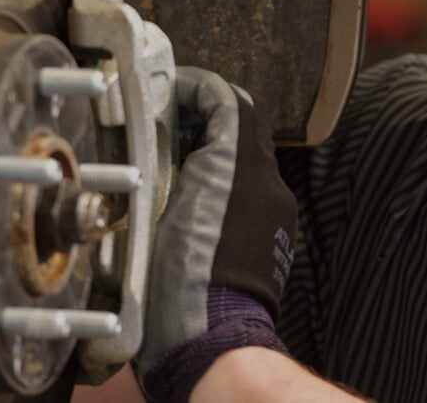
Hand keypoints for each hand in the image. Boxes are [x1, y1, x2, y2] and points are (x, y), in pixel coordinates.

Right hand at [136, 67, 297, 400]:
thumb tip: (166, 130)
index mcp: (234, 169)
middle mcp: (265, 184)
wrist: (211, 338)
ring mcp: (273, 210)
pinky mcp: (273, 233)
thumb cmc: (176, 285)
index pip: (226, 100)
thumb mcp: (152, 212)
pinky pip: (251, 190)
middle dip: (201, 117)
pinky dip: (223, 180)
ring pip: (244, 158)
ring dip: (211, 149)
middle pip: (239, 127)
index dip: (195, 87)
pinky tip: (189, 199)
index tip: (168, 91)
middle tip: (163, 122)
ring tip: (169, 161)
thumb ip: (161, 164)